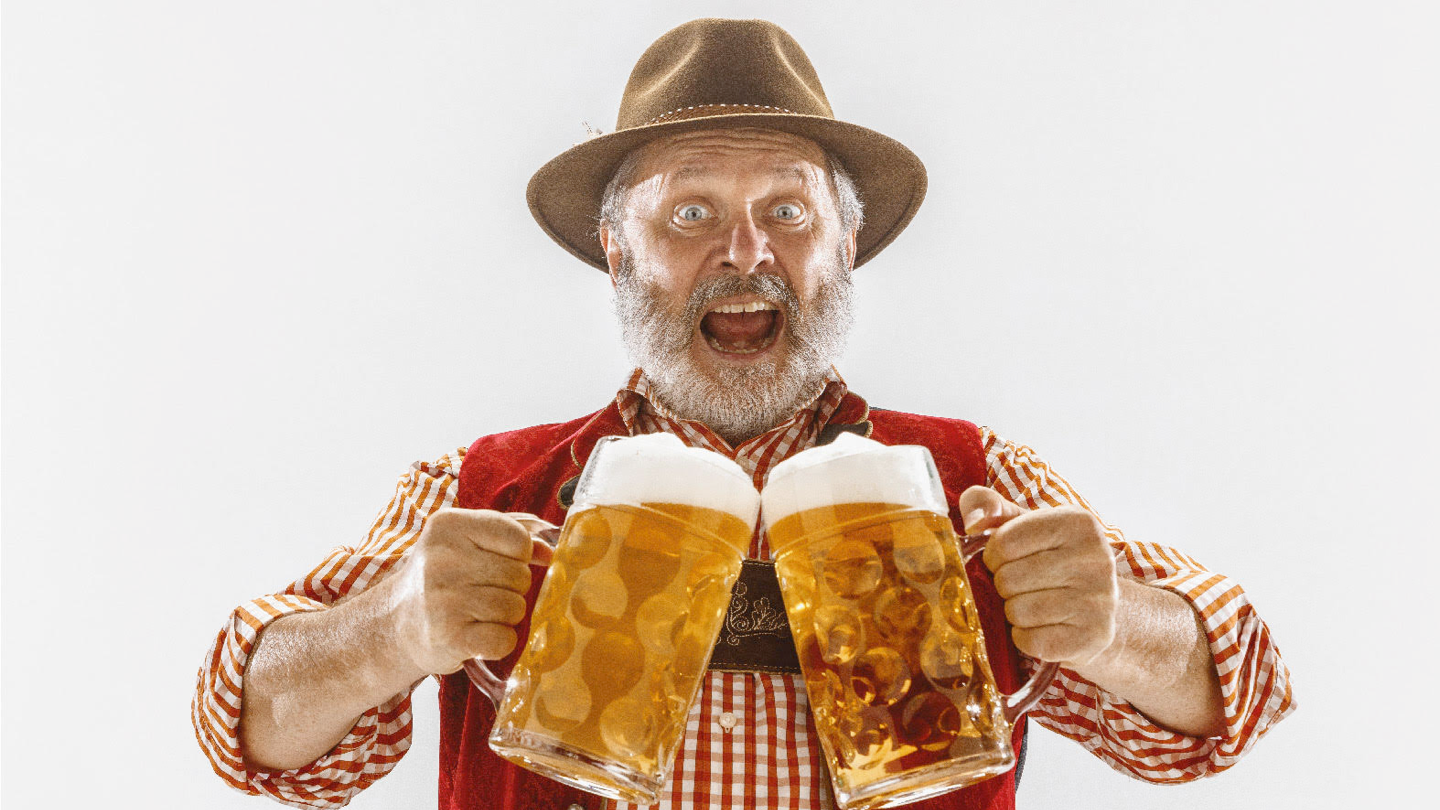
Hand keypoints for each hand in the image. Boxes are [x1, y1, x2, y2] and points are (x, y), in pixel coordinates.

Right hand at [381, 508, 553, 676]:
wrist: (397, 624)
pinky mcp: (448, 637)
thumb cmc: (443, 578)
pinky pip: (504, 640)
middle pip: (519, 575)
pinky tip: (479, 636)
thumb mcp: (466, 542)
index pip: (517, 538)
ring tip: (480, 615)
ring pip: (515, 608)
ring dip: (506, 617)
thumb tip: (550, 551)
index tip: (497, 564)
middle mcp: (441, 560)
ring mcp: (443, 600)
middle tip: (484, 594)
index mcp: (448, 526)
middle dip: (512, 589)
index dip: (518, 556)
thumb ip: (511, 535)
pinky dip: (500, 642)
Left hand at [959, 486, 1118, 668]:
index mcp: (1077, 522)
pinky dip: (1025, 638)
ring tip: (1032, 605)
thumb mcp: (1024, 523)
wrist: (1102, 610)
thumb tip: (972, 522)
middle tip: (1021, 587)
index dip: (993, 556)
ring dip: (1013, 613)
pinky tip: (1042, 627)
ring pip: (1018, 611)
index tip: (1005, 561)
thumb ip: (988, 506)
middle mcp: (1096, 558)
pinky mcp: (1094, 636)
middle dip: (1004, 586)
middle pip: (1008, 579)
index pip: (1005, 541)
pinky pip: (1031, 641)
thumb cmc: (1051, 560)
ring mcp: (1099, 600)